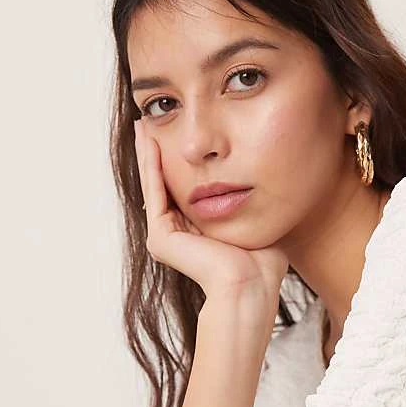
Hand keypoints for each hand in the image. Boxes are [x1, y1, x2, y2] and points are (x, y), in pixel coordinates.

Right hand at [133, 120, 288, 308]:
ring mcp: (165, 237)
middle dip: (159, 151)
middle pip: (165, 184)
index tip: (179, 133)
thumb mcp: (252, 221)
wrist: (252, 286)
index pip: (185, 189)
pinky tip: (148, 139)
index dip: (181, 161)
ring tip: (143, 122)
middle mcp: (177, 235)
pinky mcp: (161, 237)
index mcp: (197, 234)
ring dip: (148, 152)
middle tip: (151, 120)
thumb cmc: (262, 264)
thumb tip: (259, 183)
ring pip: (155, 184)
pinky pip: (155, 191)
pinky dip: (150, 164)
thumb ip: (245, 202)